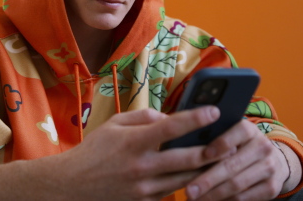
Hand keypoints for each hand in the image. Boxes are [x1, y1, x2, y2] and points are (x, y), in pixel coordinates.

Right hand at [56, 106, 222, 199]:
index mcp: (134, 142)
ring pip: (186, 180)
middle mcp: (142, 166)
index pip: (172, 127)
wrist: (72, 186)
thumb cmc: (93, 151)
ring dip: (206, 169)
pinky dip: (187, 183)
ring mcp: (144, 189)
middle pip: (188, 159)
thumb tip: (168, 118)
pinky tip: (198, 175)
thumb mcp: (113, 124)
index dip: (196, 118)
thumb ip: (142, 117)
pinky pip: (172, 192)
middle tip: (230, 141)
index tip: (215, 111)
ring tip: (221, 158)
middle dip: (213, 150)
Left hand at [184, 120, 292, 200]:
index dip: (220, 144)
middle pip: (233, 165)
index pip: (238, 132)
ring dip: (213, 195)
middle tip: (189, 191)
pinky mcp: (272, 187)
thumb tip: (186, 149)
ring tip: (194, 199)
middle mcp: (262, 146)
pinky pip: (244, 198)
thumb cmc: (238, 146)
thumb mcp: (230, 135)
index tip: (203, 155)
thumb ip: (213, 137)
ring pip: (236, 184)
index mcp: (249, 129)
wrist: (272, 160)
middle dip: (207, 180)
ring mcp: (269, 167)